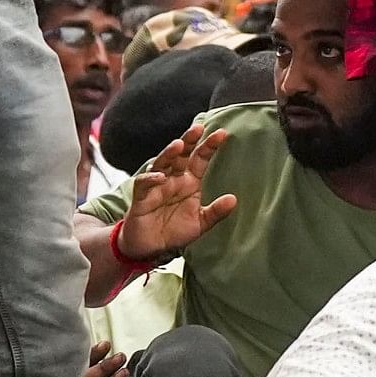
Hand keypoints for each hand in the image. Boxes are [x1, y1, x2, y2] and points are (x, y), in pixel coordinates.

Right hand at [113, 125, 237, 265]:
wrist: (150, 248)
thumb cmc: (174, 231)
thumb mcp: (200, 223)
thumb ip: (216, 212)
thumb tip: (234, 200)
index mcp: (189, 181)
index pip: (199, 158)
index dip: (209, 146)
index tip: (222, 134)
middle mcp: (173, 178)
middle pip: (180, 154)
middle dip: (189, 140)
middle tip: (198, 128)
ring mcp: (156, 185)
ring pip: (162, 163)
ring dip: (169, 153)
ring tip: (179, 145)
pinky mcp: (141, 196)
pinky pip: (144, 183)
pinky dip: (151, 178)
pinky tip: (161, 176)